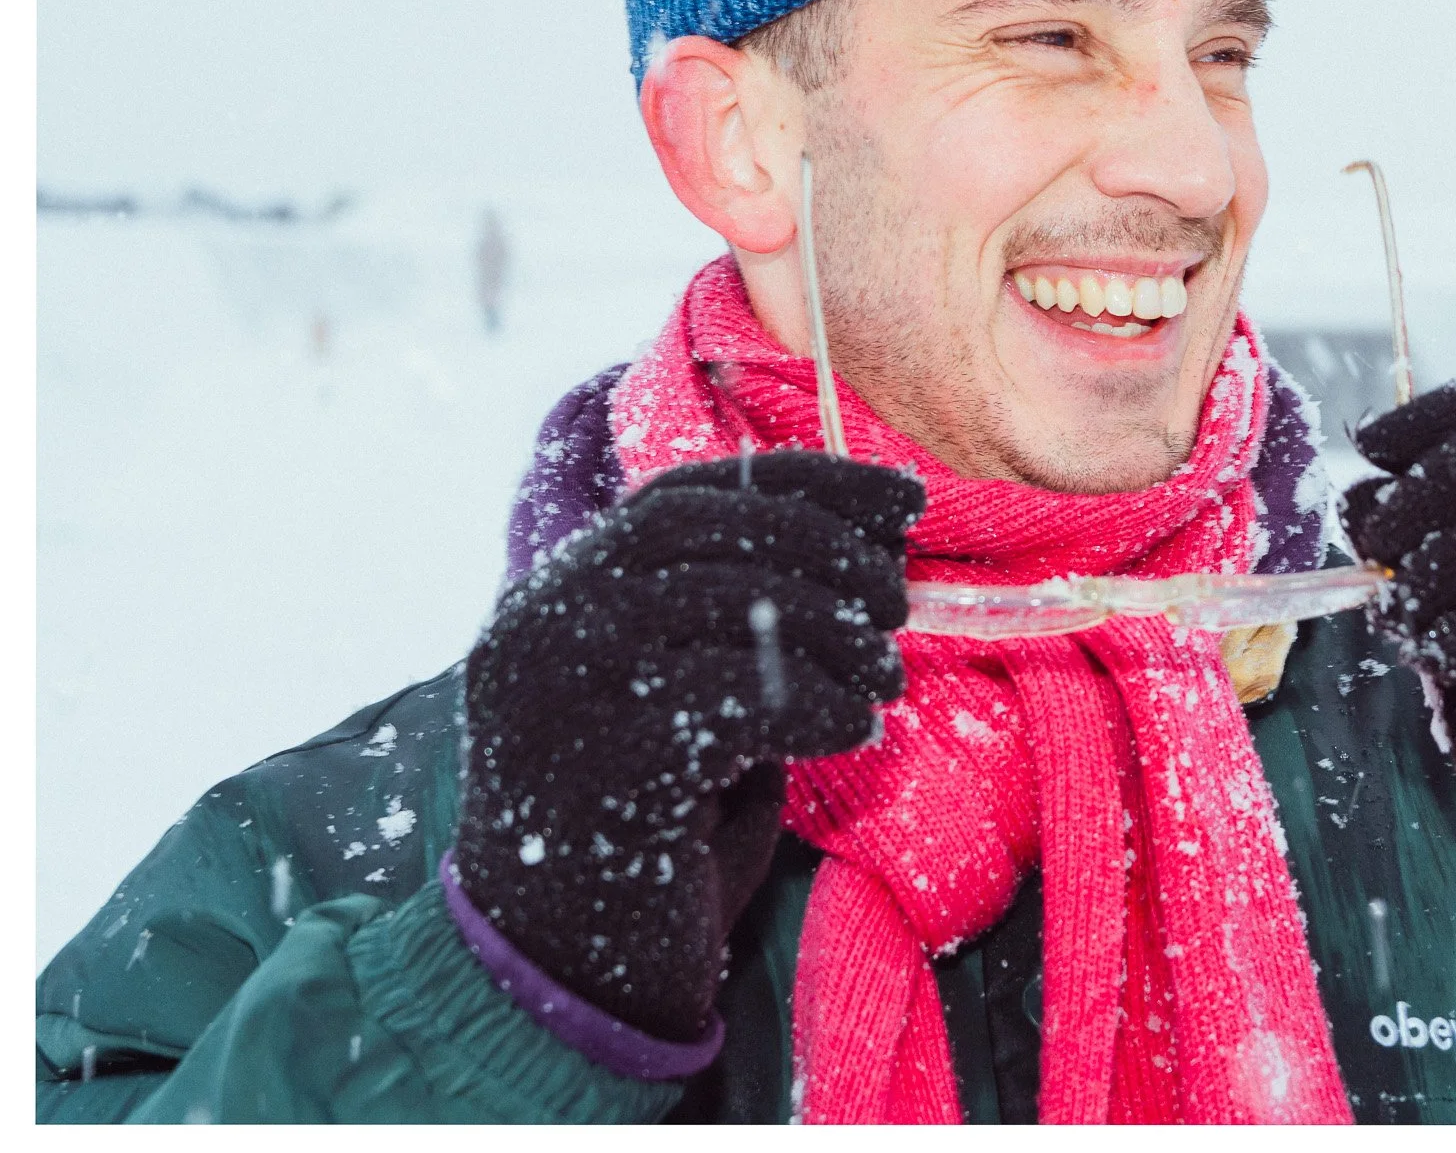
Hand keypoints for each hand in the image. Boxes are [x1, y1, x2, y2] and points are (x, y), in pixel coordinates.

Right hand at [455, 450, 920, 1040]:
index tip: (903, 498)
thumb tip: (868, 547)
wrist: (562, 979)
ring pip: (730, 602)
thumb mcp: (683, 702)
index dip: (808, 485)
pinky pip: (743, 701)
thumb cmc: (649, 832)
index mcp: (556, 597)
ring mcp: (564, 696)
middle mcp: (542, 629)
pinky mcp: (608, 772)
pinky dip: (820, 705)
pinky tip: (851, 730)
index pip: (687, 492)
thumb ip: (736, 623)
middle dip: (828, 549)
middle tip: (895, 600)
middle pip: (708, 529)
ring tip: (884, 673)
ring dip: (837, 631)